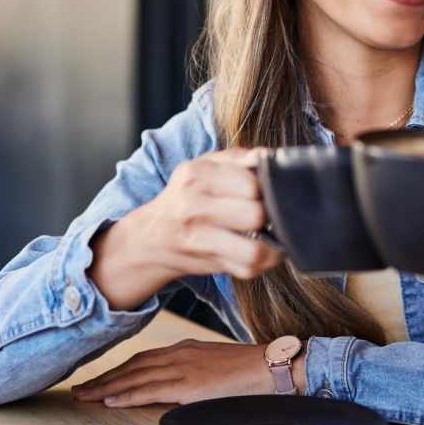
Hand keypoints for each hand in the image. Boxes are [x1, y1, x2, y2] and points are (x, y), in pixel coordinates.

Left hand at [72, 339, 301, 405]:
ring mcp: (183, 368)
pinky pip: (151, 390)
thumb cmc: (248, 367)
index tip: (97, 379)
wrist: (271, 366)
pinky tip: (111, 400)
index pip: (142, 358)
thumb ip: (193, 368)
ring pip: (135, 378)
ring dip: (106, 388)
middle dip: (103, 378)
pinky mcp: (190, 385)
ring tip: (85, 397)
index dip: (117, 369)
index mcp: (184, 348)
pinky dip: (128, 395)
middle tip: (78, 389)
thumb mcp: (214, 362)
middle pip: (132, 366)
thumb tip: (178, 381)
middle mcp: (179, 354)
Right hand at [89, 148, 283, 310]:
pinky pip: (248, 268)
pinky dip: (263, 261)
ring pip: (254, 249)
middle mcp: (193, 206)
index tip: (268, 190)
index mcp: (196, 175)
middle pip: (256, 215)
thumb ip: (237, 158)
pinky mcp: (208, 264)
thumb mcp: (203, 166)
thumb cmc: (186, 196)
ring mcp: (198, 239)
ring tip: (272, 233)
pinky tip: (261, 249)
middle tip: (272, 212)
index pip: (251, 183)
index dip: (267, 187)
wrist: (151, 236)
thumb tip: (266, 156)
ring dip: (272, 244)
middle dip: (271, 214)